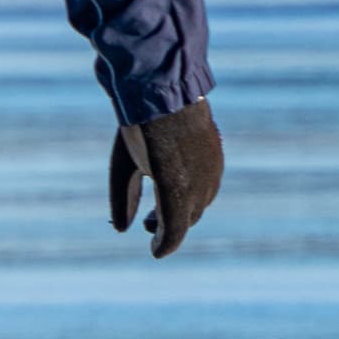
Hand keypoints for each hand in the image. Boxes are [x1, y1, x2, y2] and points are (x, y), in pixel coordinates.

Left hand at [108, 99, 222, 257]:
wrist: (166, 86)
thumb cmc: (139, 126)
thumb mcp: (124, 163)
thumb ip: (123, 198)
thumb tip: (124, 230)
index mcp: (175, 188)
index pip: (174, 232)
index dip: (165, 245)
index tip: (155, 252)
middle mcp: (200, 183)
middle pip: (188, 218)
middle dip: (170, 227)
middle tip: (149, 225)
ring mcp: (212, 170)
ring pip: (201, 203)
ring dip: (183, 211)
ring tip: (160, 208)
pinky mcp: (216, 157)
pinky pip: (209, 185)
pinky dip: (194, 193)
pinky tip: (177, 186)